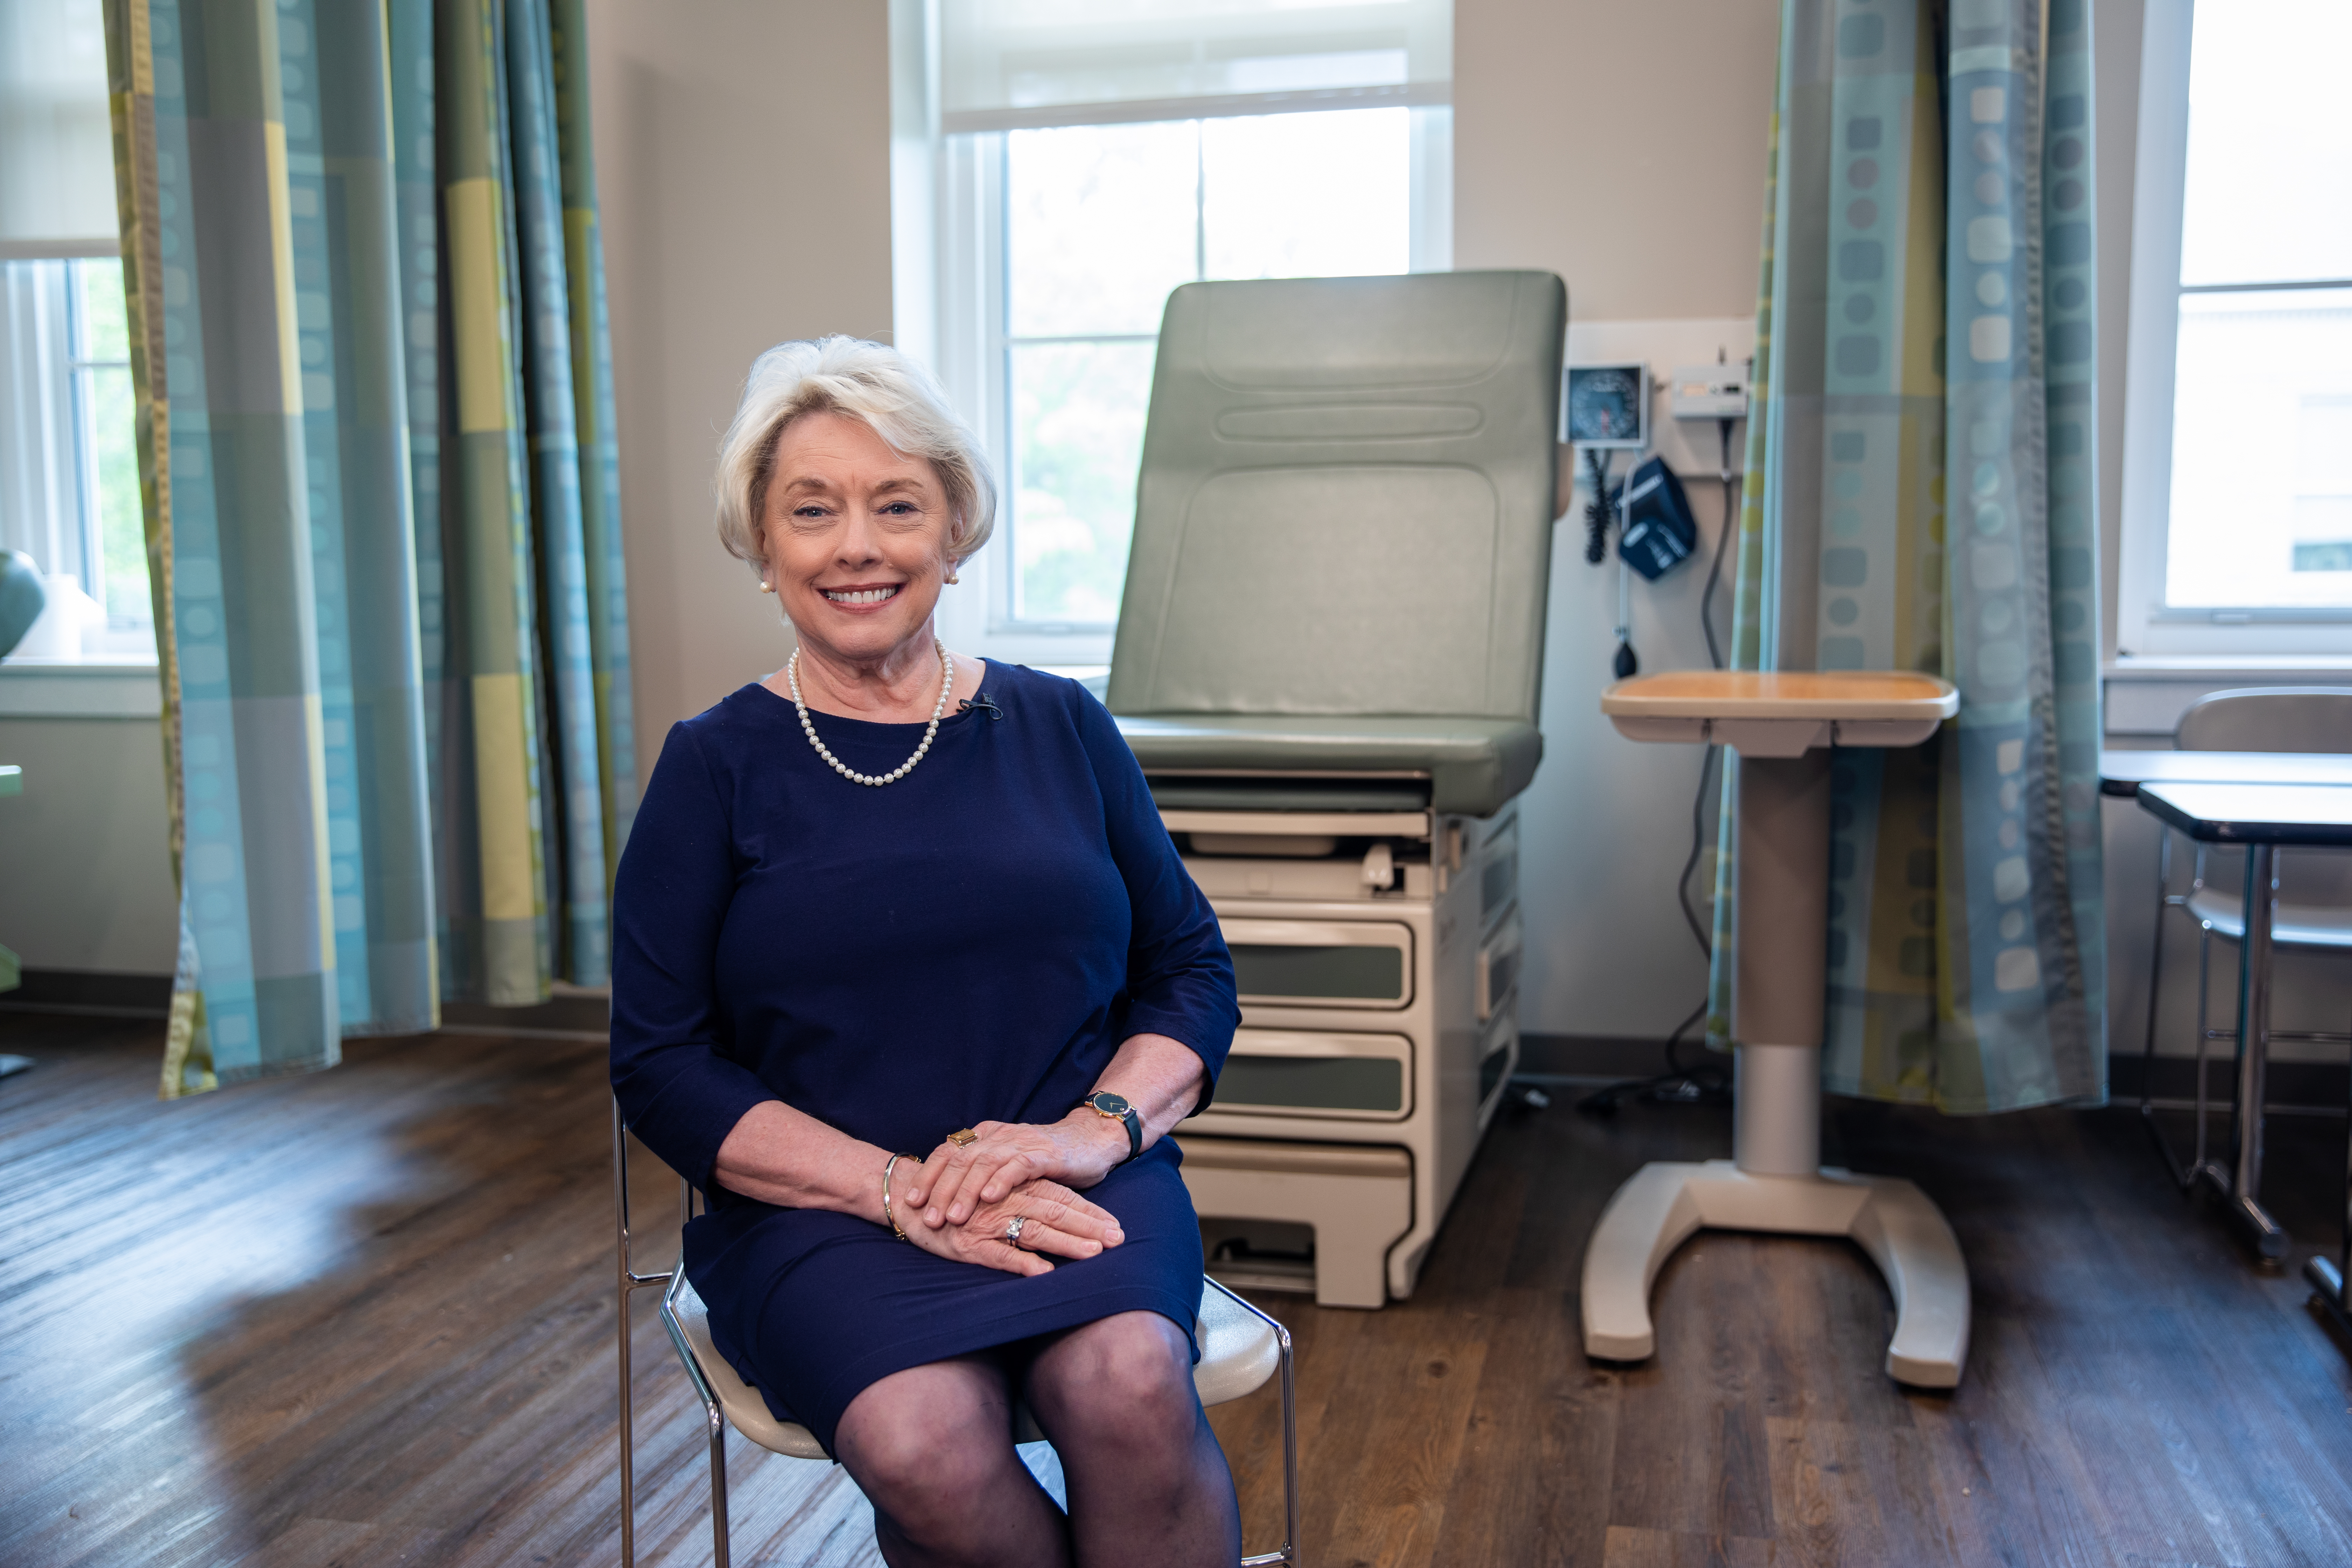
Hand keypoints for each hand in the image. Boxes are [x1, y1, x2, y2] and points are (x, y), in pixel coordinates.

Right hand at [898, 1177, 1124, 1277]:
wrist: (908, 1195)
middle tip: (1117, 1240)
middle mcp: (1006, 1202)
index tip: (1117, 1227)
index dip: (1090, 1212)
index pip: (1060, 1198)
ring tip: (1092, 1253)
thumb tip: (1063, 1216)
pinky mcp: (968, 1244)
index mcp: (1016, 1188)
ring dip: (1065, 1243)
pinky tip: (1043, 1273)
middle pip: (1055, 1212)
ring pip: (1034, 1231)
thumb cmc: (957, 1196)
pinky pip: (999, 1254)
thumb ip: (1025, 1198)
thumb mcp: (995, 1192)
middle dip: (1089, 1227)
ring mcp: (988, 1223)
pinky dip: (1022, 1263)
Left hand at [903, 1114, 1131, 1229]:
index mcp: (984, 1136)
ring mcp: (1020, 1143)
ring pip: (984, 1164)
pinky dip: (1001, 1181)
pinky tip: (989, 1198)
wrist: (1089, 1140)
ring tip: (953, 1217)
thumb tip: (946, 1194)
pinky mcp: (1043, 1154)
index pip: (947, 1153)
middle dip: (940, 1190)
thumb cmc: (1044, 1158)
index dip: (928, 1177)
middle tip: (927, 1217)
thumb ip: (980, 1172)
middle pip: (960, 1161)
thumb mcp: (1005, 1162)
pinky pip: (1017, 1166)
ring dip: (965, 1191)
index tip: (911, 1203)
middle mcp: (997, 1136)